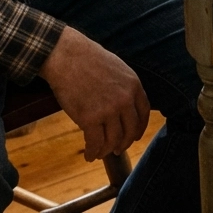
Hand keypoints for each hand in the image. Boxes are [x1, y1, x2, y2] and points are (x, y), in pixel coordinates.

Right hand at [39, 26, 149, 160]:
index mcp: (134, 85)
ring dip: (106, 150)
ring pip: (113, 140)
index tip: (135, 136)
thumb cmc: (90, 60)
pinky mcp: (89, 119)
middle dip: (124, 143)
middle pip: (130, 130)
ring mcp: (108, 110)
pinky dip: (93, 152)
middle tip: (117, 149)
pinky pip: (95, 143)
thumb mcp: (118, 69)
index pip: (143, 113)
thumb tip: (125, 106)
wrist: (68, 57)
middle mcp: (125, 99)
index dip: (140, 128)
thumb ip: (125, 87)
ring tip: (100, 153)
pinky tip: (89, 155)